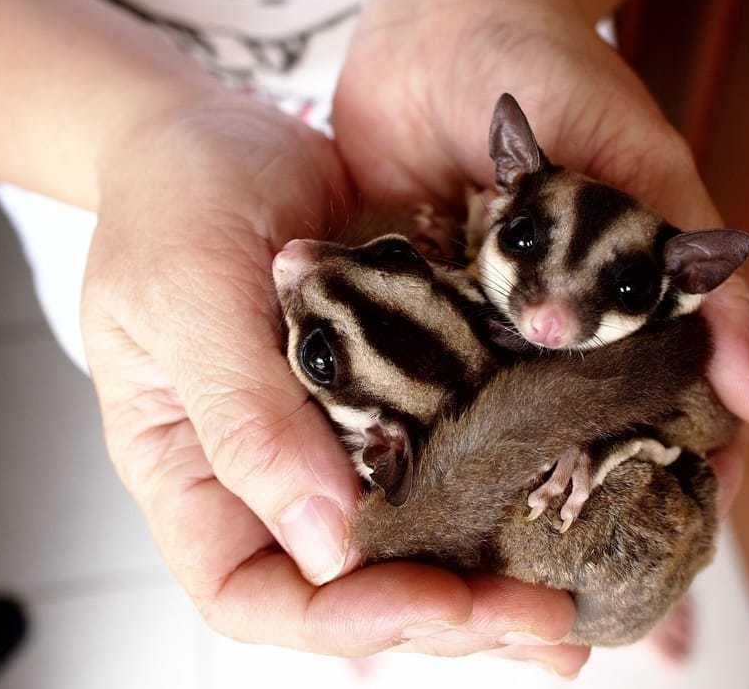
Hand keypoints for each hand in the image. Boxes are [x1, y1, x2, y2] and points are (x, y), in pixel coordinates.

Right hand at [79, 91, 582, 674]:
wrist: (223, 129)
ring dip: (492, 583)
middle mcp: (266, 474)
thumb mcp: (188, 290)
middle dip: (449, 616)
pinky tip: (568, 520)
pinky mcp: (394, 397)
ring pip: (409, 547)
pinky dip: (505, 502)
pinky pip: (447, 470)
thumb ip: (244, 414)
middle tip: (547, 621)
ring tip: (572, 609)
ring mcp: (333, 439)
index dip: (343, 620)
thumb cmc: (176, 196)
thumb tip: (327, 543)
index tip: (435, 602)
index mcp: (191, 470)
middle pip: (351, 589)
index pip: (249, 594)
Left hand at [333, 0, 748, 519]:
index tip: (677, 551)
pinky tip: (388, 488)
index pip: (660, 412)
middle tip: (570, 593)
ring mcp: (467, 323)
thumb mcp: (646, 174)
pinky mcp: (395, 306)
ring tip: (479, 568)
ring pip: (482, 426)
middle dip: (572, 505)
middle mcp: (543, 328)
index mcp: (615, 305)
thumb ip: (704, 286)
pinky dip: (390, 425)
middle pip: (567, 437)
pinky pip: (393, 377)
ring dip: (481, 487)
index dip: (675, 479)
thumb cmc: (561, 76)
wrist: (443, 16)